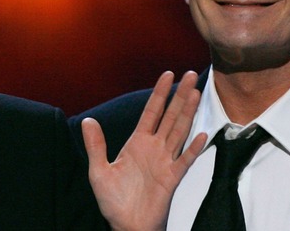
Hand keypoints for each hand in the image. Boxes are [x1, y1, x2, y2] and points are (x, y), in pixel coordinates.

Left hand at [82, 71, 206, 230]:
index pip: (151, 111)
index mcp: (137, 143)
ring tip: (196, 93)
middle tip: (192, 74)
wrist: (126, 225)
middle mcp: (154, 148)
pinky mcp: (172, 178)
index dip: (160, 93)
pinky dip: (193, 148)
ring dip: (188, 112)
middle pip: (170, 116)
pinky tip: (201, 134)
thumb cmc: (114, 201)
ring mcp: (165, 161)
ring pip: (180, 131)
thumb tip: (87, 121)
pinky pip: (185, 160)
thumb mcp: (99, 171)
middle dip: (180, 95)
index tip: (168, 74)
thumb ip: (96, 146)